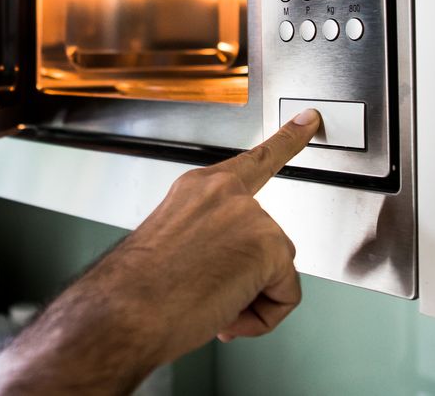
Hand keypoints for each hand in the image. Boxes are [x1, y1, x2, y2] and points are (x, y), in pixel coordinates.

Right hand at [0, 109, 319, 393]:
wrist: (125, 310)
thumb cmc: (138, 289)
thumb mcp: (172, 246)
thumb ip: (211, 239)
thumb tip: (231, 269)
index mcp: (198, 188)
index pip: (254, 160)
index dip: (288, 139)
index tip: (309, 118)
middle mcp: (225, 193)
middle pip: (268, 241)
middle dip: (246, 278)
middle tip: (205, 293)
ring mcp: (249, 214)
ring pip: (276, 271)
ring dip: (249, 299)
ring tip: (206, 303)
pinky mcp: (269, 243)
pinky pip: (286, 295)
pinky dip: (263, 316)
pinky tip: (227, 311)